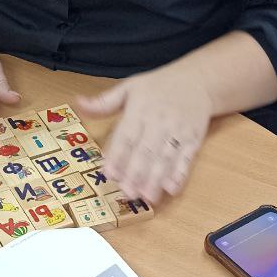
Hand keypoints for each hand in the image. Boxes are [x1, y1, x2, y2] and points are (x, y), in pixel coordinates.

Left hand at [76, 65, 212, 202]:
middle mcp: (159, 121)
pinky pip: (186, 158)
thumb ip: (103, 102)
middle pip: (146, 151)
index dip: (118, 156)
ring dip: (156, 179)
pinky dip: (180, 174)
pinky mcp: (194, 139)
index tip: (109, 173)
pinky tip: (172, 189)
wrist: (198, 79)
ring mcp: (178, 131)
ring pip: (166, 158)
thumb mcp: (129, 88)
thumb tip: (78, 103)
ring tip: (147, 197)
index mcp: (140, 110)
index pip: (126, 136)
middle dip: (137, 173)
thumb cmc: (159, 86)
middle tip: (127, 193)